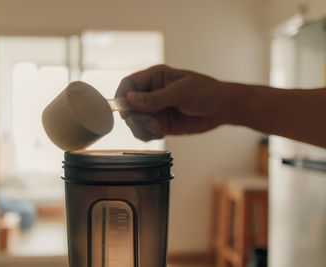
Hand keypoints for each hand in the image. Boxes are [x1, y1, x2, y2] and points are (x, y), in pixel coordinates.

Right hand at [115, 65, 233, 140]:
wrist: (222, 109)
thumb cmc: (206, 93)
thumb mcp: (182, 92)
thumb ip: (156, 97)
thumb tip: (129, 99)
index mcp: (154, 77)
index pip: (128, 84)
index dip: (122, 98)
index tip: (127, 113)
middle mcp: (150, 92)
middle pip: (127, 106)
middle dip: (136, 118)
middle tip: (153, 125)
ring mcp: (154, 109)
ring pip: (134, 121)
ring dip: (142, 129)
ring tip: (159, 130)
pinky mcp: (159, 123)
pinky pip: (143, 131)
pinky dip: (146, 135)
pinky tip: (159, 134)